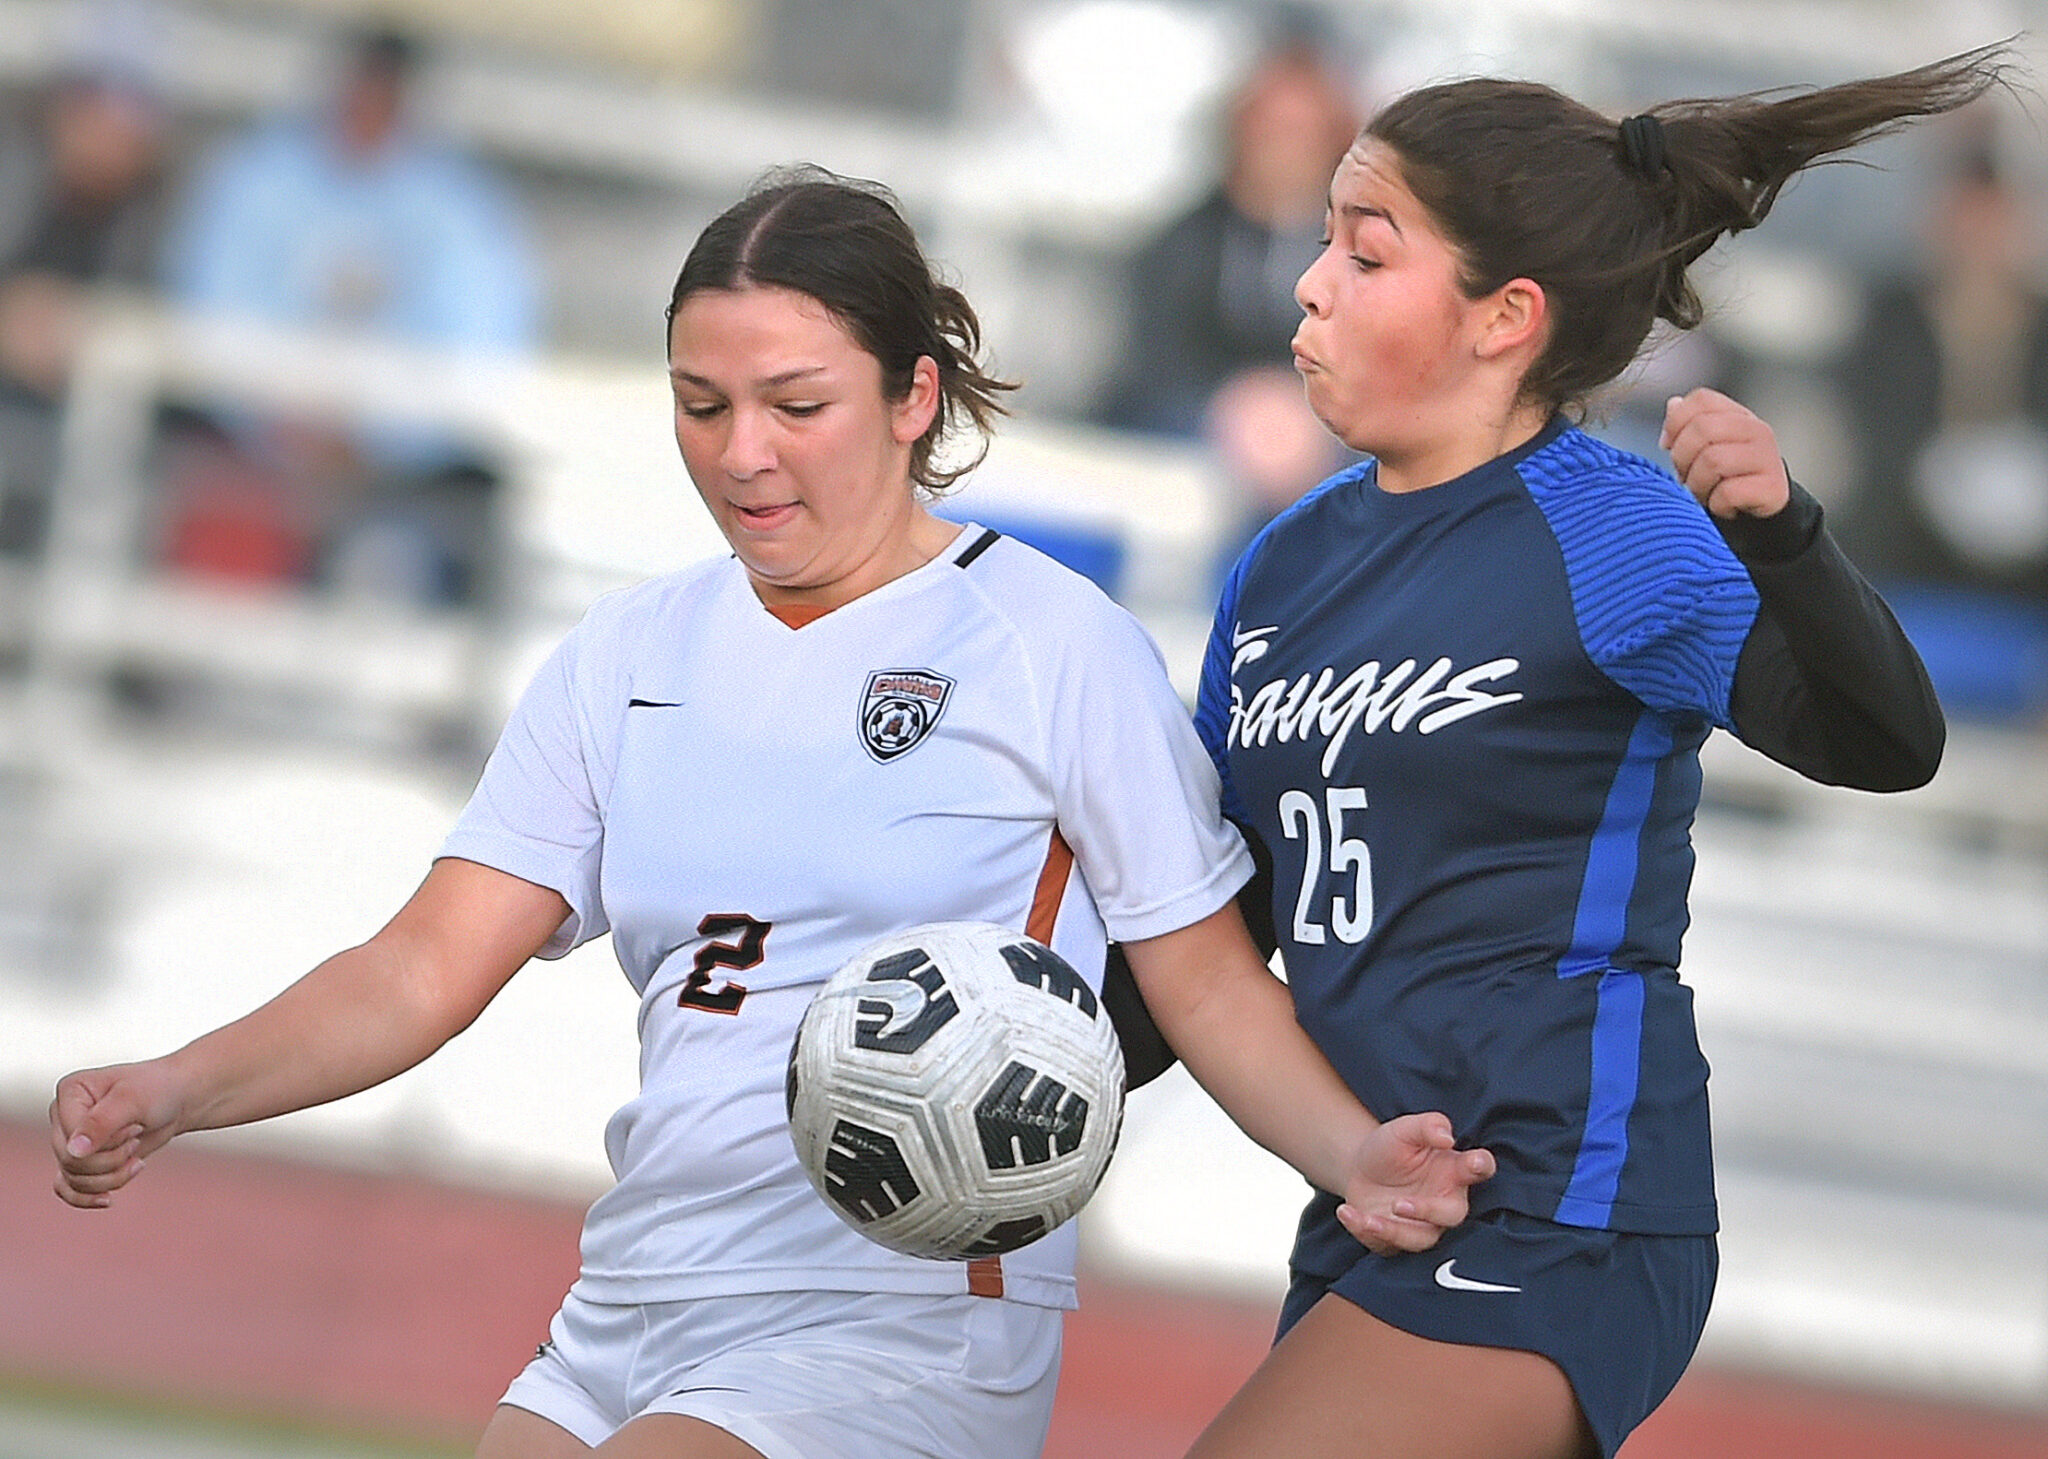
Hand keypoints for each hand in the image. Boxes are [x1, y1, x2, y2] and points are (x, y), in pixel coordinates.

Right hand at [49, 1060, 190, 1208]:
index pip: (71, 1139)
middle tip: (136, 1139)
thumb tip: (73, 1151)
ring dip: (111, 1176)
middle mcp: (63, 1116)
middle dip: (112, 1160)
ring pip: (74, 1178)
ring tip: (135, 1157)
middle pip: (71, 1162)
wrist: (176, 1099)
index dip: (107, 1143)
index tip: (135, 1126)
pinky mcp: (82, 1158)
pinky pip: (68, 1188)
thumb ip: (102, 1123)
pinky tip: (108, 1199)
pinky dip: (88, 1197)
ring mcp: (71, 1139)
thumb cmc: (158, 1090)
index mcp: (70, 1092)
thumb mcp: (133, 1100)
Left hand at [1335, 1111, 1494, 1254]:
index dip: (1481, 1166)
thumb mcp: (1404, 1129)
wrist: (1357, 1167)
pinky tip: (1347, 1212)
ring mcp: (1423, 1224)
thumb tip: (1446, 1137)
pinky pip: (1387, 1245)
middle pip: (1452, 1215)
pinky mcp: (1397, 1239)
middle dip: (1429, 1212)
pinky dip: (1365, 1231)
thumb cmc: (1391, 1147)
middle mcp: (1445, 1201)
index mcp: (1454, 1170)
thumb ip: (1428, 1126)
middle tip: (1400, 1204)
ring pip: (1420, 1239)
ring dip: (1394, 1231)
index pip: (1480, 1168)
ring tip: (1368, 1217)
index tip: (1474, 1163)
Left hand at [1660, 386, 1790, 519]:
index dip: (1676, 422)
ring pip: (1712, 461)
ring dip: (1698, 485)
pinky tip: (1723, 505)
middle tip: (1687, 476)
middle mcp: (1756, 430)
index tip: (1669, 445)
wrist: (1760, 509)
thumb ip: (1687, 425)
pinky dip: (1716, 504)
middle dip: (1682, 458)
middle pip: (1702, 429)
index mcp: (1737, 416)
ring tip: (1705, 492)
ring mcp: (1767, 457)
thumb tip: (1674, 406)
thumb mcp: (1703, 448)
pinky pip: (1728, 493)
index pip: (1702, 400)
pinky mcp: (1772, 487)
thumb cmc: (1726, 477)